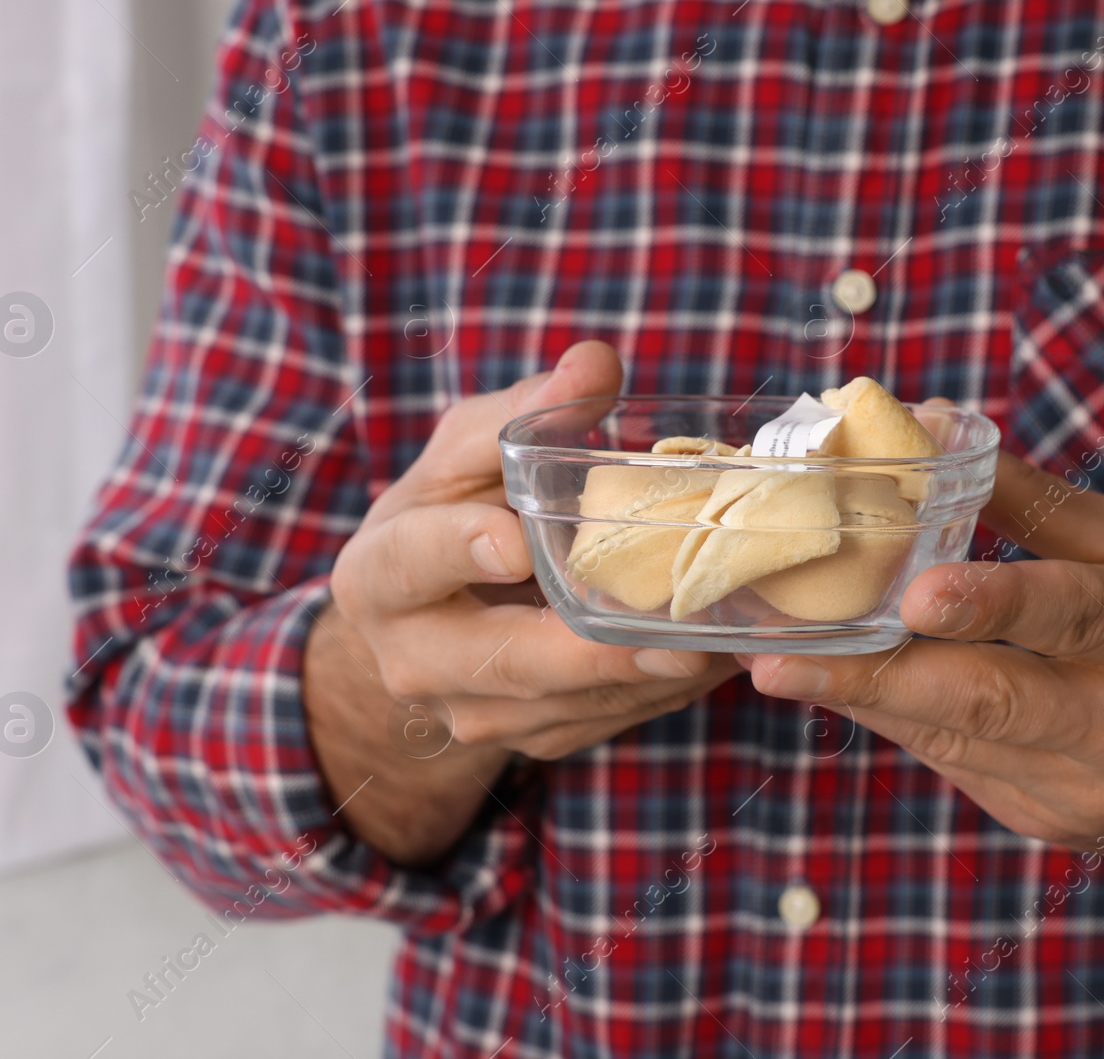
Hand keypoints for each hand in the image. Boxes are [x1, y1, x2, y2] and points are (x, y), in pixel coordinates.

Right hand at [307, 342, 735, 864]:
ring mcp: (471, 714)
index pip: (412, 563)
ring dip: (649, 674)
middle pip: (506, 661)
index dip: (458, 551)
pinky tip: (713, 654)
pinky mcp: (530, 739)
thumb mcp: (468, 452)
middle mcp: (414, 660)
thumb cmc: (451, 510)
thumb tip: (594, 363)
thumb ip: (523, 410)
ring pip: (569, 703)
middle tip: (675, 635)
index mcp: (380, 576)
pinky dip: (659, 690)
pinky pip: (603, 721)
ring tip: (724, 639)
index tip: (512, 542)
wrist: (428, 616)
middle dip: (593, 652)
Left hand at [744, 449, 1103, 866]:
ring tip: (783, 663)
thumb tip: (939, 427)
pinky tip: (854, 686)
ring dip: (863, 697)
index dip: (993, 604)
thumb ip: (1037, 503)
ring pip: (953, 738)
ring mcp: (1088, 789)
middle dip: (871, 680)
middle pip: (986, 701)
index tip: (913, 594)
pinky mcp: (1051, 823)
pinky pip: (955, 764)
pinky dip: (902, 719)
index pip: (1072, 616)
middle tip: (778, 661)